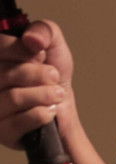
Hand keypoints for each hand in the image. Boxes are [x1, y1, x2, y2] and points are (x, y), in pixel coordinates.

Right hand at [0, 20, 75, 149]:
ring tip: (56, 95)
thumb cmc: (52, 75)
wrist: (62, 107)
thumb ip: (44, 31)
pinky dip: (41, 114)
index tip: (40, 55)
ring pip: (14, 97)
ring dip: (44, 94)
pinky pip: (19, 122)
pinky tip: (48, 112)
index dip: (22, 50)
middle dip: (39, 74)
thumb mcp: (54, 45)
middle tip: (53, 76)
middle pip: (6, 74)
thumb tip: (30, 39)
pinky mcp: (2, 132)